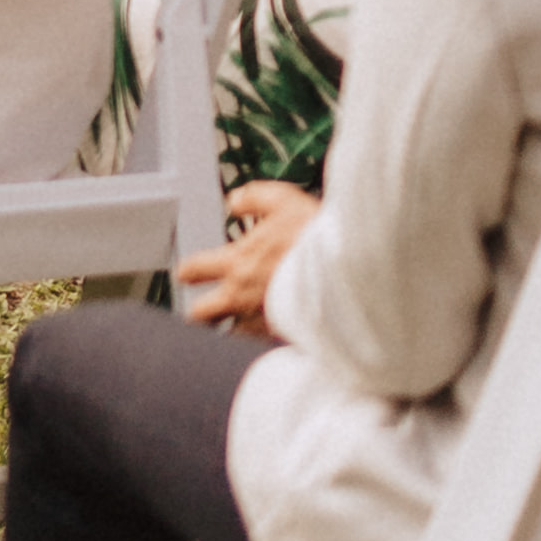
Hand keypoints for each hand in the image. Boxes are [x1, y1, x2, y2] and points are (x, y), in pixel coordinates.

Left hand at [179, 178, 318, 331]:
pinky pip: (267, 342)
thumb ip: (254, 198)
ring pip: (234, 333)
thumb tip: (234, 201)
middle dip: (200, 311)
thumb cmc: (318, 238)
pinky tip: (277, 328)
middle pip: (202, 314)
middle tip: (202, 310)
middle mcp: (244, 297)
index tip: (187, 273)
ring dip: (235, 327)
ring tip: (239, 324)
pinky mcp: (287, 337)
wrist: (354, 275)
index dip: (189, 271)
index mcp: (237, 263)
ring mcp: (264, 321)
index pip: (195, 270)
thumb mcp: (284, 201)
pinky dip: (267, 336)